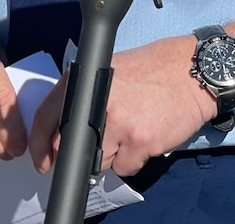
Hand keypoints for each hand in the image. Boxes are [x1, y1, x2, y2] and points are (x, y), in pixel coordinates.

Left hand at [29, 36, 216, 177]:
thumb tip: (66, 127)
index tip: (43, 160)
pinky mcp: (138, 142)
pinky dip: (135, 158)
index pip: (46, 115)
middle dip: (83, 150)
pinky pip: (125, 167)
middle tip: (104, 138)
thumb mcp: (112, 69)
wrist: (194, 70)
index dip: (40, 144)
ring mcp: (117, 123)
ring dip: (114, 153)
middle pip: (72, 147)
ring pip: (100, 161)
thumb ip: (87, 93)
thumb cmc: (155, 67)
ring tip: (133, 127)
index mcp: (85, 78)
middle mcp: (96, 100)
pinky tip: (148, 134)